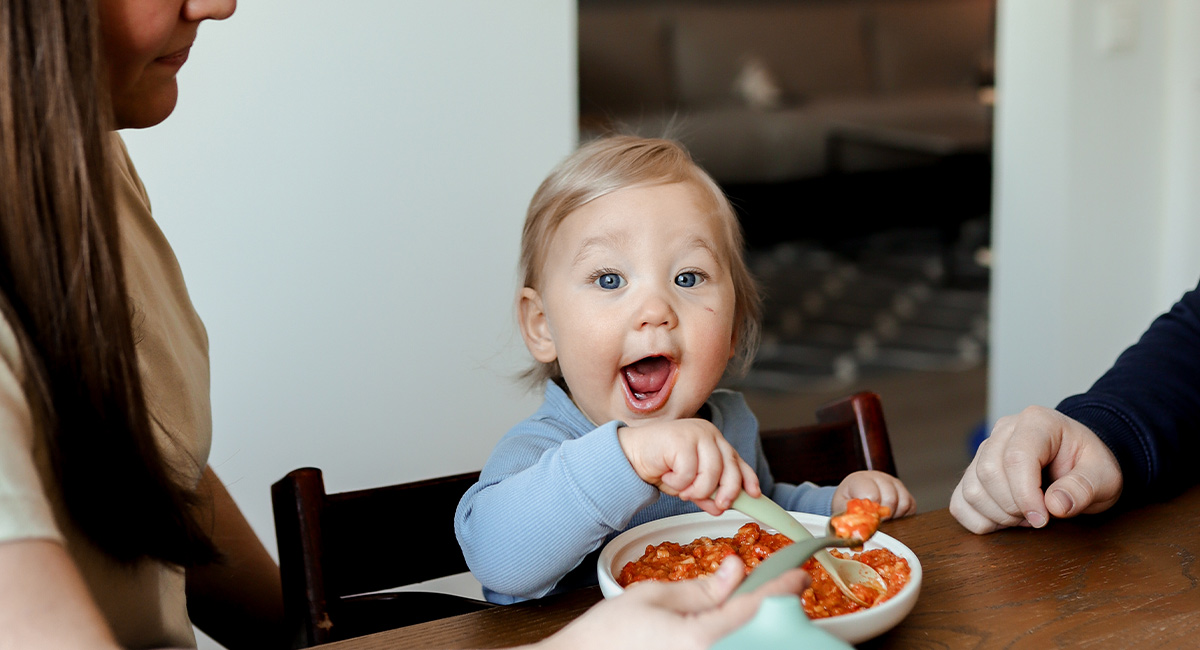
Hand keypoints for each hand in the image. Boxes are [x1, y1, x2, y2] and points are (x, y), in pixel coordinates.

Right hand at [536, 556, 807, 649]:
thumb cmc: (607, 636)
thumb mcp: (653, 597)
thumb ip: (701, 588)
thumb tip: (735, 570)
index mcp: (698, 640)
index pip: (753, 608)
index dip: (780, 588)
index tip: (798, 574)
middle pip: (760, 634)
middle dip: (771, 611)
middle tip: (776, 591)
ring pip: (747, 646)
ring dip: (755, 629)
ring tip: (751, 609)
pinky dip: (737, 640)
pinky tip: (733, 629)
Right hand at [618, 419, 759, 514]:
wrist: (630, 453)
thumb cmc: (659, 464)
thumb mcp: (688, 483)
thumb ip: (706, 493)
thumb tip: (720, 508)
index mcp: (713, 441)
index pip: (737, 460)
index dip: (747, 479)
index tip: (754, 495)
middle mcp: (708, 434)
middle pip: (730, 469)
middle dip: (726, 493)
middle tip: (717, 506)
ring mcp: (696, 434)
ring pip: (711, 474)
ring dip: (696, 490)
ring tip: (681, 489)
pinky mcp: (682, 440)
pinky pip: (689, 473)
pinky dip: (678, 483)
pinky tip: (667, 476)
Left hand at [832, 470, 915, 517]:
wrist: (853, 493)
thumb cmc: (847, 500)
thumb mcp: (840, 506)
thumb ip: (845, 515)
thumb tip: (853, 530)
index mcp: (861, 479)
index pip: (872, 495)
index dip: (871, 512)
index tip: (867, 520)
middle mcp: (879, 478)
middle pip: (890, 499)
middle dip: (883, 516)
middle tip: (875, 522)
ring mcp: (894, 483)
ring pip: (903, 503)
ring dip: (894, 516)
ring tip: (882, 519)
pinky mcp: (905, 492)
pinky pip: (911, 506)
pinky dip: (903, 515)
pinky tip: (891, 517)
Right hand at [950, 406, 1123, 533]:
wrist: (1079, 463)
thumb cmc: (1089, 465)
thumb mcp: (1104, 476)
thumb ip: (1084, 487)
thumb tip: (1055, 505)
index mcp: (1036, 422)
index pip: (1016, 457)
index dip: (1025, 494)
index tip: (1043, 519)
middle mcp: (1003, 431)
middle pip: (988, 472)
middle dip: (1013, 507)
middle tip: (1040, 517)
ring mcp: (983, 451)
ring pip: (971, 489)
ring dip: (998, 515)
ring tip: (1026, 516)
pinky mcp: (972, 474)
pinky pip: (960, 503)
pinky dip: (980, 520)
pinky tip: (1006, 519)